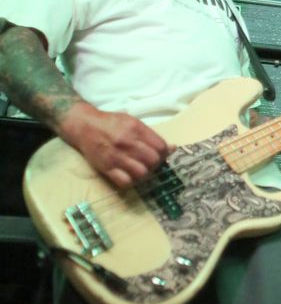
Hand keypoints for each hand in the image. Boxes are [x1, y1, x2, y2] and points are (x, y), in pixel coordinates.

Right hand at [58, 101, 173, 188]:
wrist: (84, 125)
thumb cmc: (111, 123)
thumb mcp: (133, 122)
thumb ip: (151, 135)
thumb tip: (173, 148)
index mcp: (136, 129)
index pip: (161, 147)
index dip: (164, 153)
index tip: (159, 154)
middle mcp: (127, 142)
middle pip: (153, 161)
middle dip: (155, 164)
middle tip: (150, 163)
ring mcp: (116, 156)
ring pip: (142, 173)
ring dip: (144, 174)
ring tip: (140, 169)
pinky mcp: (106, 168)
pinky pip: (125, 182)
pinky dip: (130, 182)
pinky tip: (129, 175)